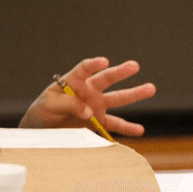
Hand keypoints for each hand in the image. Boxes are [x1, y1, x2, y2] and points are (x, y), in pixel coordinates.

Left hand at [20, 57, 155, 136]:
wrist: (41, 130)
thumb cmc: (42, 111)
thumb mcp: (49, 105)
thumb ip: (68, 104)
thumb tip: (88, 110)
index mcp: (73, 82)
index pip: (84, 69)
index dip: (93, 64)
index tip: (103, 61)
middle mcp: (88, 91)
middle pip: (106, 79)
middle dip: (120, 72)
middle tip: (134, 65)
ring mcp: (95, 106)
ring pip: (117, 99)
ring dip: (134, 94)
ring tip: (150, 88)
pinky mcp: (97, 123)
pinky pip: (115, 125)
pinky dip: (127, 128)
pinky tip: (140, 130)